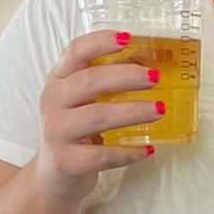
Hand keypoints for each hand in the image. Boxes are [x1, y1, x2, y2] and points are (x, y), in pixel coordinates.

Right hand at [35, 31, 162, 204]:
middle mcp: (53, 102)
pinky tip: (149, 149)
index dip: (100, 41)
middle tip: (155, 77)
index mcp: (59, 80)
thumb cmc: (77, 132)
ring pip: (96, 116)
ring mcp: (56, 132)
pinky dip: (129, 152)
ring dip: (133, 111)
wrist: (53, 175)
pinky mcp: (66, 161)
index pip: (75, 52)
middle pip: (89, 82)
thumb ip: (105, 84)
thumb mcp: (82, 102)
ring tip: (160, 109)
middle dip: (125, 77)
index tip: (128, 37)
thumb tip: (154, 67)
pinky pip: (102, 155)